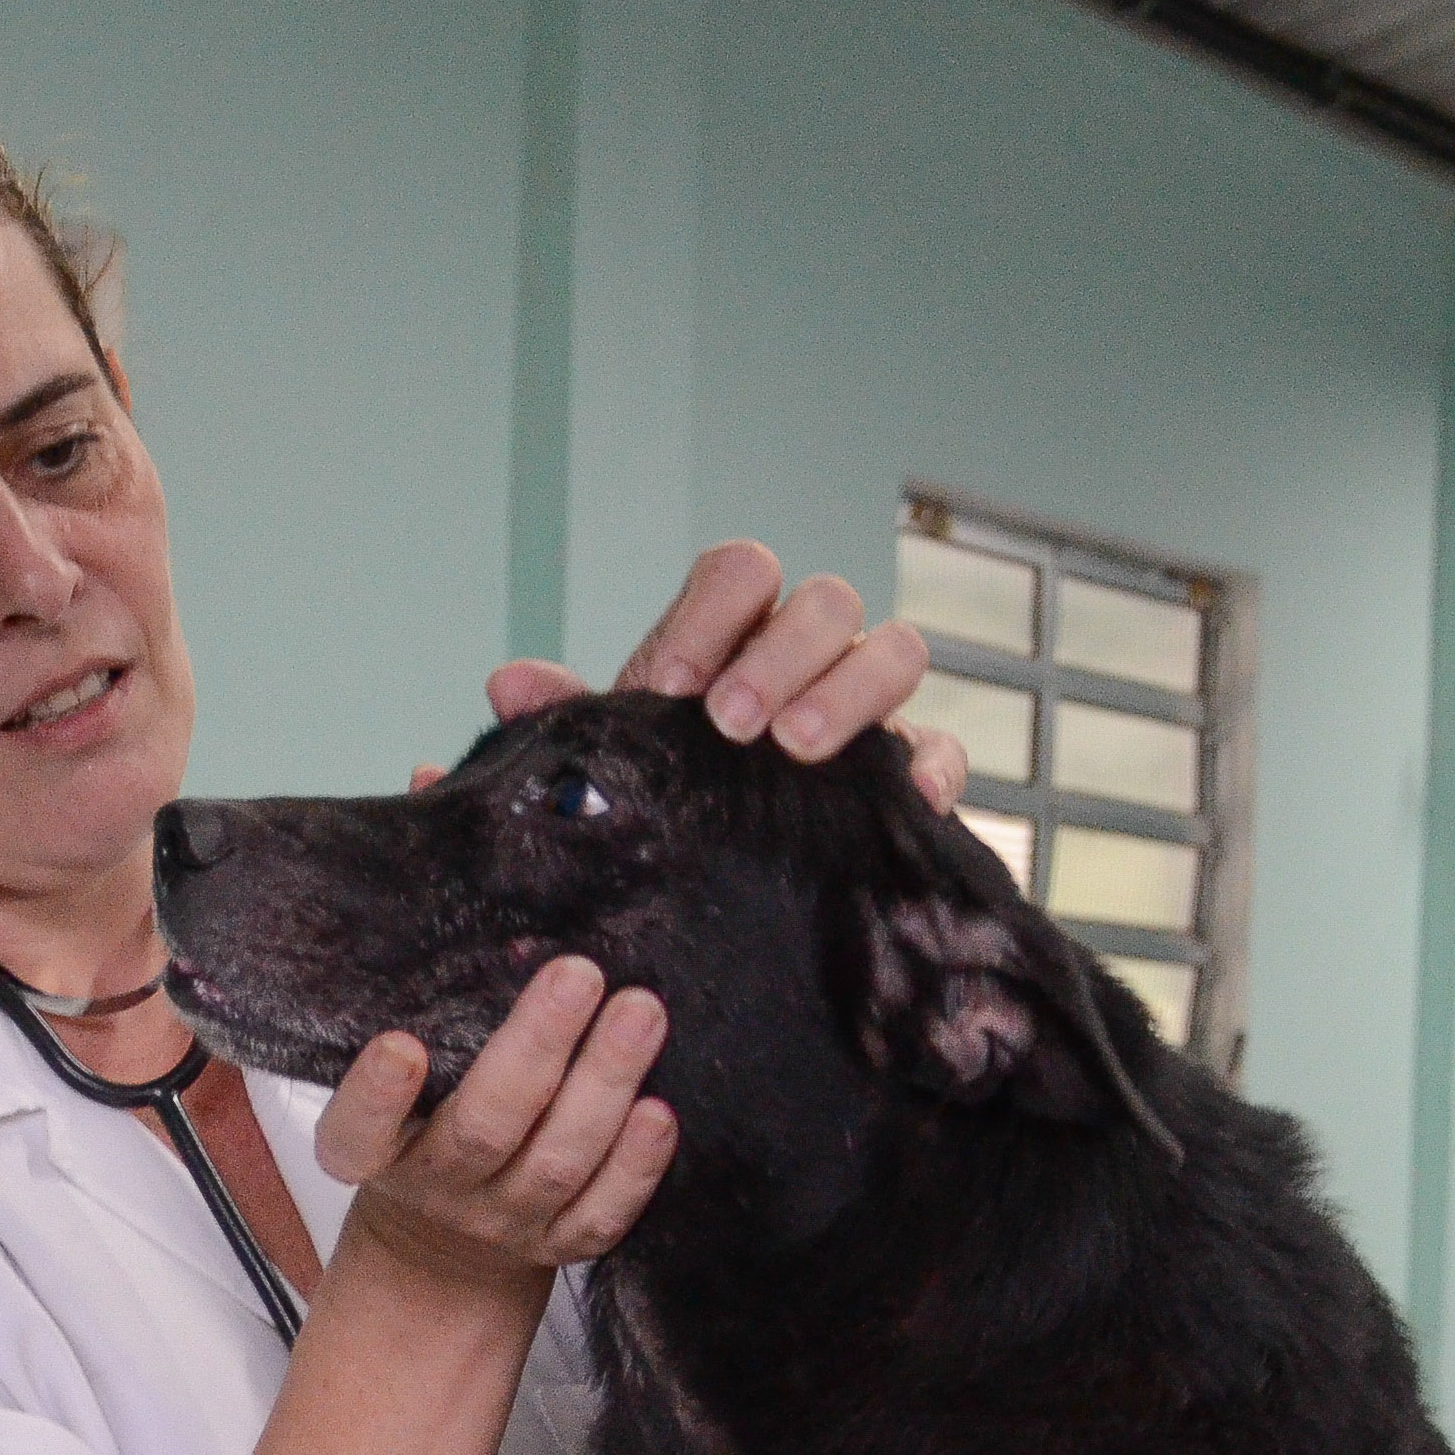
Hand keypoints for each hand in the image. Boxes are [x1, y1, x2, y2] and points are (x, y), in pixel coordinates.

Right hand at [317, 954, 675, 1286]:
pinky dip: (635, 1165)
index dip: (377, 1095)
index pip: (359, 1132)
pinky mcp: (558, 1245)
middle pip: (483, 1129)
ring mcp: (502, 1224)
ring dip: (604, 1084)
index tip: (400, 1045)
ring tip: (640, 1013)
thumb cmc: (426, 1131)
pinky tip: (659, 1112)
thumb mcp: (401, 1095)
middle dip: (537, 1047)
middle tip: (580, 975)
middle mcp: (436, 1189)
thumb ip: (436, 1034)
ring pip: (556, 1163)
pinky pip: (602, 1213)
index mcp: (375, 1153)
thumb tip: (523, 945)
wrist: (445, 1246)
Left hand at [478, 538, 969, 807]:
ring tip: (797, 751)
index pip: (741, 571)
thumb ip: (568, 719)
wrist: (721, 883)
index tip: (674, 688)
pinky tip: (903, 797)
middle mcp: (808, 655)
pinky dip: (933, 765)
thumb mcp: (616, 764)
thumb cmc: (670, 798)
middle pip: (825, 600)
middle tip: (731, 724)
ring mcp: (869, 708)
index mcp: (734, 635)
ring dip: (851, 691)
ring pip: (896, 650)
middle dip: (781, 653)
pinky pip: (945, 745)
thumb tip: (509, 685)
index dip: (711, 614)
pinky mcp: (910, 772)